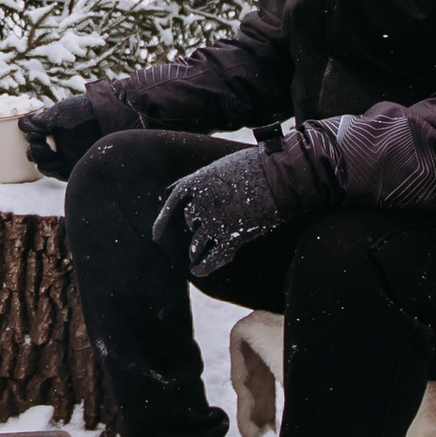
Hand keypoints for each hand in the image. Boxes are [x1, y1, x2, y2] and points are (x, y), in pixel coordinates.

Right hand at [19, 93, 104, 177]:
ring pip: (47, 164)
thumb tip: (23, 123)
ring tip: (38, 151)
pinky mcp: (78, 166)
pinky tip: (47, 165)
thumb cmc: (86, 110)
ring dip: (39, 160)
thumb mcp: (62, 112)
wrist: (110, 116)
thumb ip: (43, 120)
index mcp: (56, 128)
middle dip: (33, 150)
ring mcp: (69, 156)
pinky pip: (60, 173)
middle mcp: (62, 143)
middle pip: (39, 153)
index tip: (30, 132)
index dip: (30, 135)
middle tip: (34, 143)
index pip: (36, 137)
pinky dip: (51, 170)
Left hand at [150, 147, 287, 279]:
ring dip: (195, 251)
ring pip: (197, 244)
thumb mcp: (218, 167)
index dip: (162, 222)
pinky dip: (203, 267)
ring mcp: (215, 223)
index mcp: (195, 183)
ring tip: (195, 257)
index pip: (171, 206)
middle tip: (202, 234)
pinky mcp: (233, 238)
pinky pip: (213, 258)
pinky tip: (197, 271)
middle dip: (195, 229)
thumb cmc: (253, 166)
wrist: (279, 175)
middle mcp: (200, 204)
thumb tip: (169, 189)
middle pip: (191, 223)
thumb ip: (196, 180)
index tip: (156, 236)